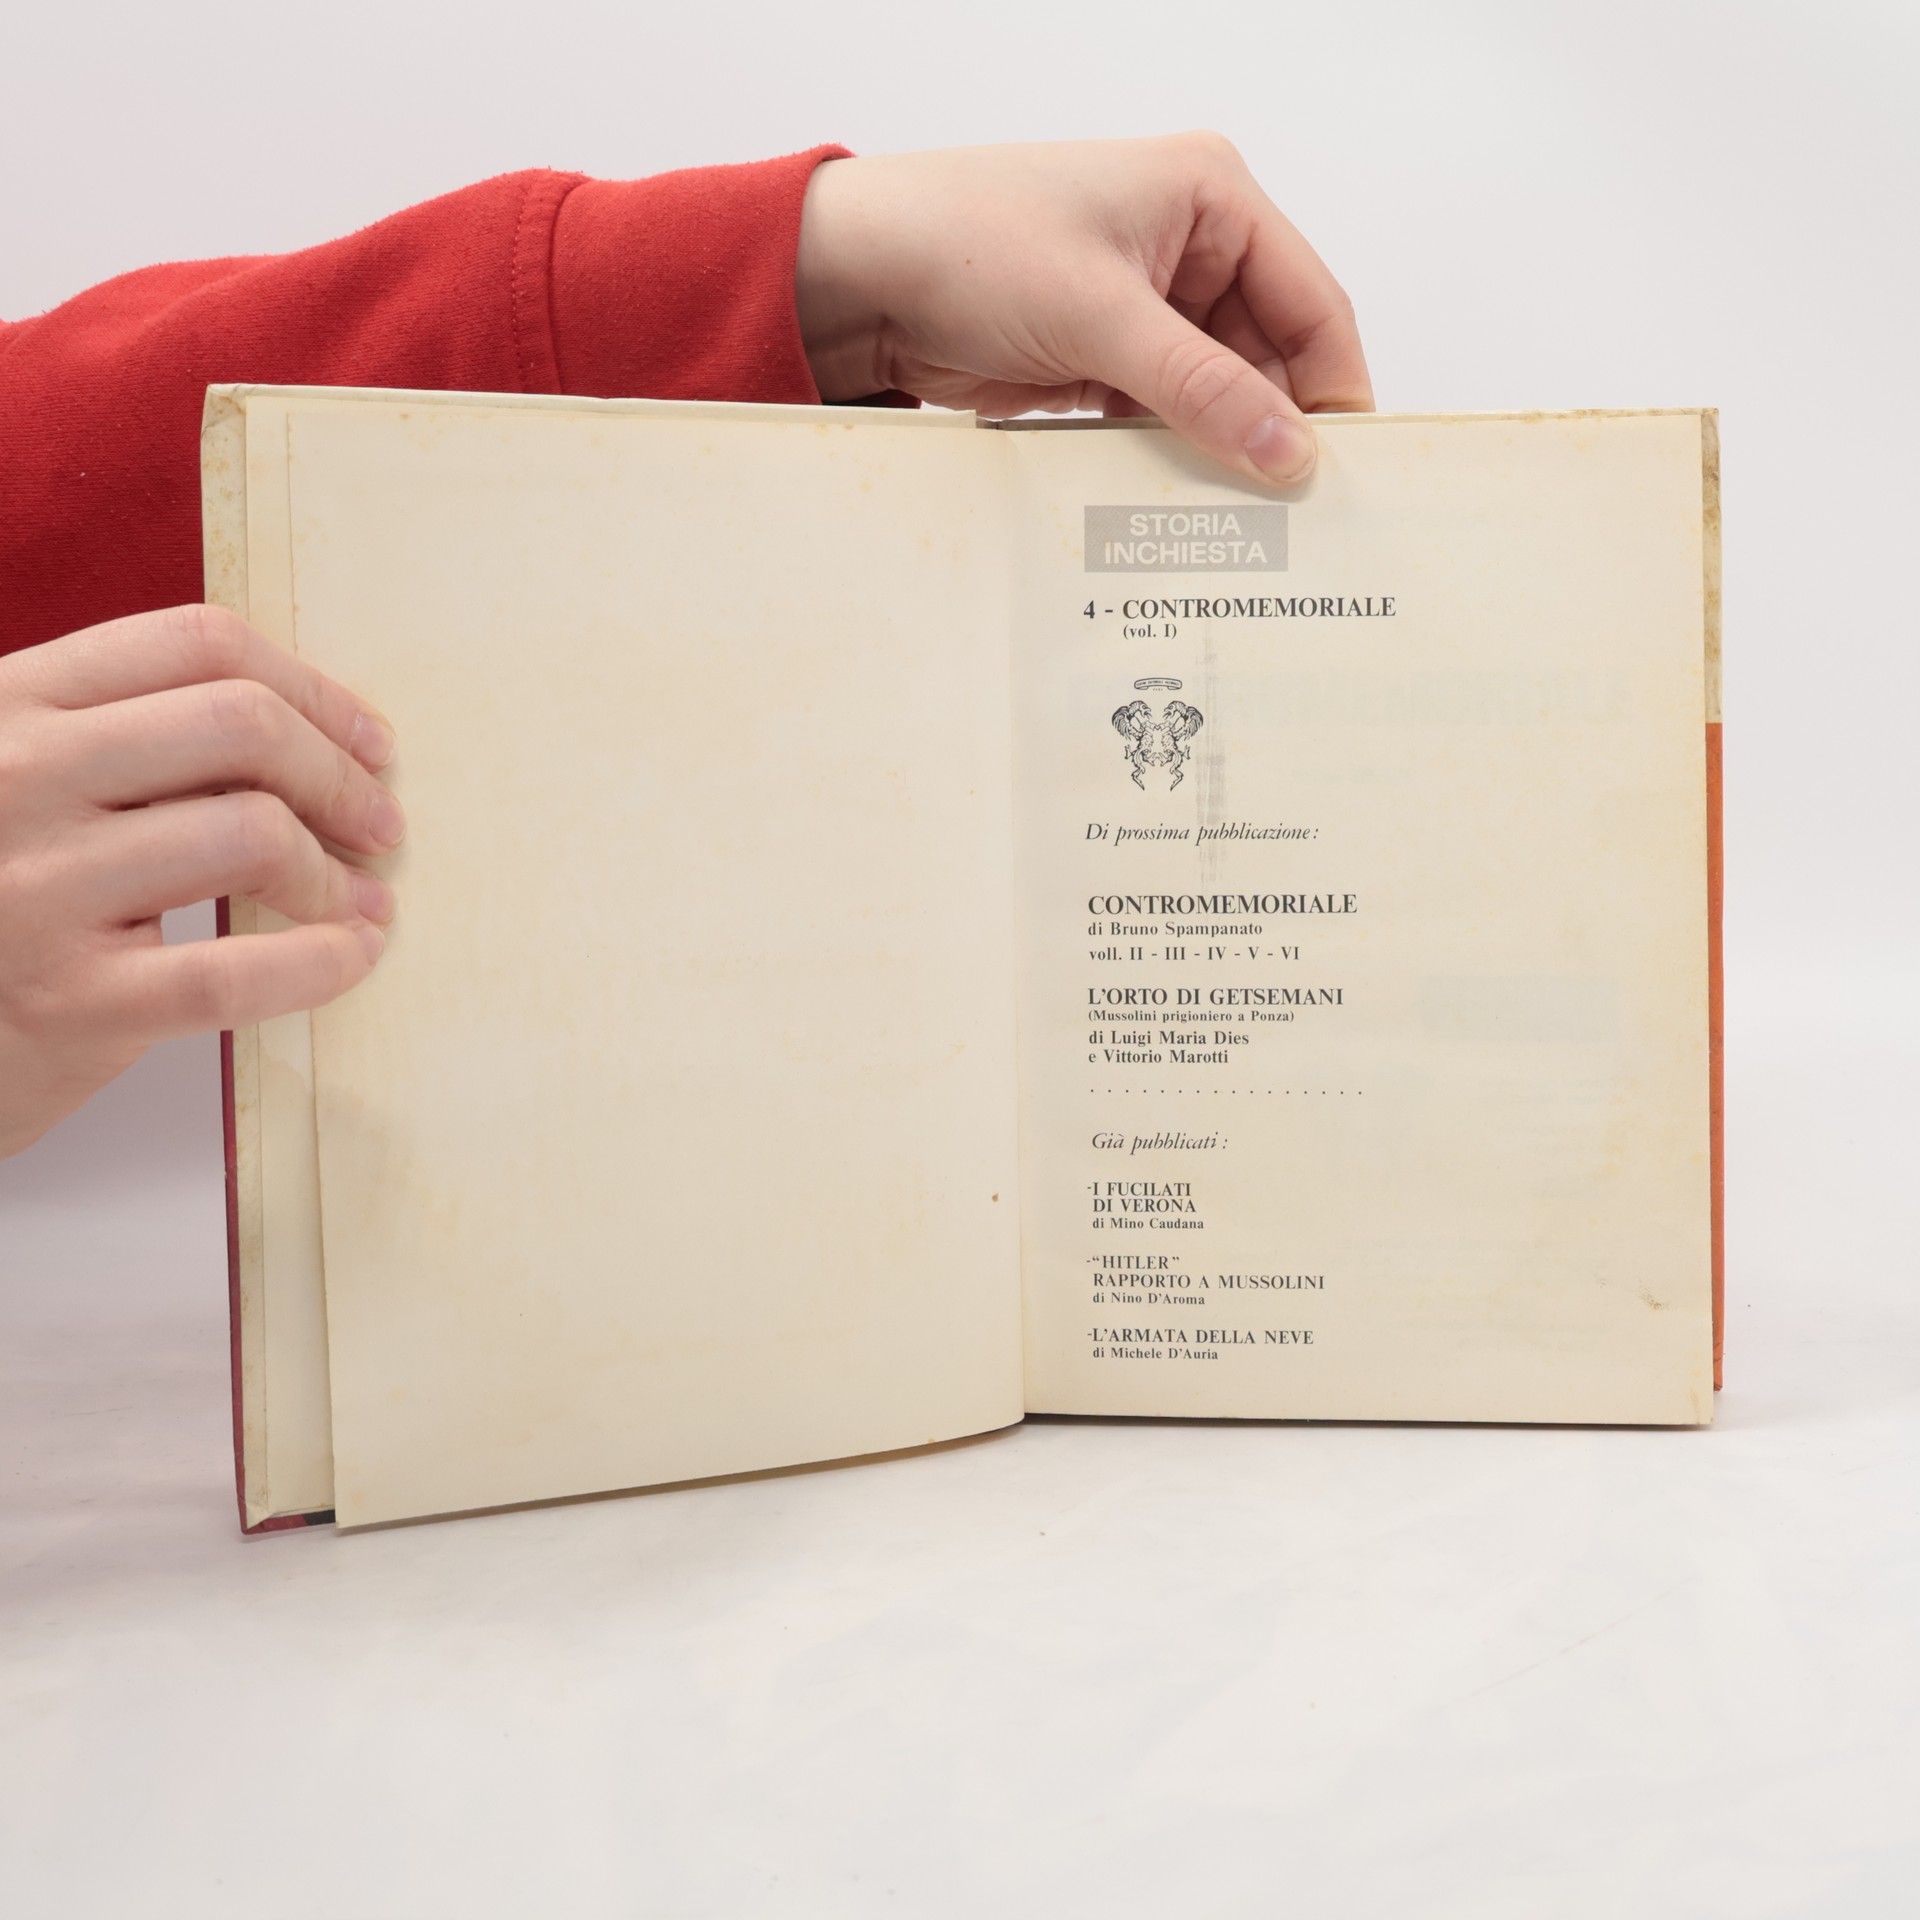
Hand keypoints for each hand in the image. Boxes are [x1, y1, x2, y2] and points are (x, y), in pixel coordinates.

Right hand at [0, 605, 399, 1158]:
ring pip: (250, 834)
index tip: (369, 742)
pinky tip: (351, 958)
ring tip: (362, 903)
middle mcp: (17, 777)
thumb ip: (131, 740)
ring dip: (336, 874)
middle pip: (241, 724)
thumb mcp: (29, 781)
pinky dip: (319, 962)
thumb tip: (315, 737)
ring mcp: (36, 888)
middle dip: (338, 776)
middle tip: (380, 824)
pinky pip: (230, 971)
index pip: (199, 646)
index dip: (313, 690)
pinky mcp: (66, 1000)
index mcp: (14, 704)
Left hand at [794, 133, 1370, 485]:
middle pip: (1270, 356)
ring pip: (1218, 393)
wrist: (859, 279)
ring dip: (1220, 451)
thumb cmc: (968, 246)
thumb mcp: (1101, 317)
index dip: (1334, 388)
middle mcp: (1190, 245)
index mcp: (1211, 197)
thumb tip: (1288, 452)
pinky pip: (1165, 414)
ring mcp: (1147, 305)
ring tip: (1239, 523)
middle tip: (1291, 517)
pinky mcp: (1105, 356)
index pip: (1311, 302)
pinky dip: (1171, 456)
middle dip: (1274, 430)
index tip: (1345, 470)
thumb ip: (1202, 389)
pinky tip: (1178, 505)